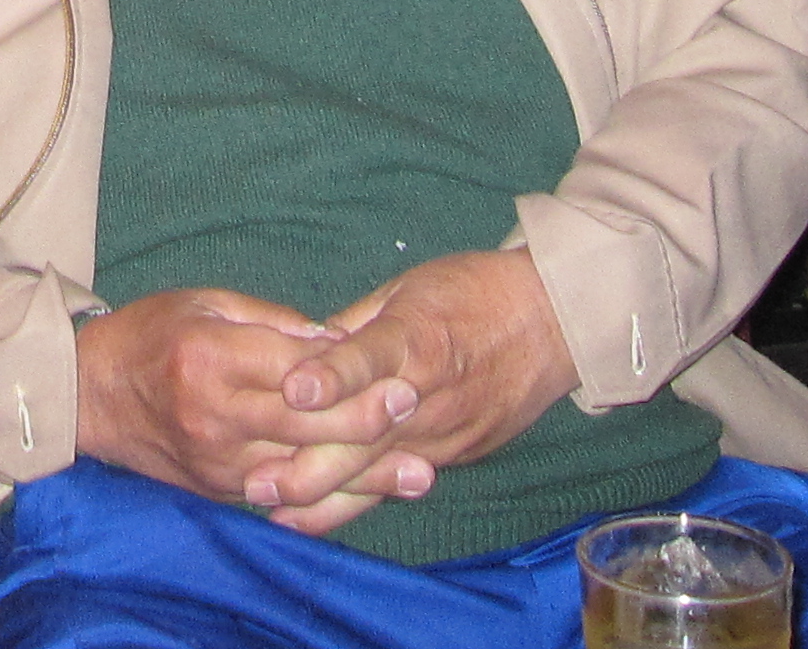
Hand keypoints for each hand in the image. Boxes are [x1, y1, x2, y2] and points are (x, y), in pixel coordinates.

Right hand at [71, 288, 427, 538]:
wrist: (90, 396)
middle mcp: (214, 415)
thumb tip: (333, 339)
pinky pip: (282, 492)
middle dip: (367, 420)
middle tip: (415, 408)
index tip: (398, 369)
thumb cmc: (150, 334)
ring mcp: (217, 460)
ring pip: (303, 470)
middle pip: (306, 424)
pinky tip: (370, 491)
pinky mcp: (218, 489)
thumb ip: (270, 320)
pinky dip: (328, 493)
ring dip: (364, 473)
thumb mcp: (205, 303)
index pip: (292, 369)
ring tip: (420, 472)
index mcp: (211, 358)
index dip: (348, 373)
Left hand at [246, 250, 578, 518]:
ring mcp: (443, 433)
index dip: (332, 375)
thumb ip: (354, 329)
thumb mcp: (405, 290)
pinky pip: (400, 480)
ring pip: (379, 472)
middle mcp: (428, 393)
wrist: (550, 321)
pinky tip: (319, 516)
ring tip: (276, 513)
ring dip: (326, 496)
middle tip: (257, 483)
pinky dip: (359, 498)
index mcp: (416, 338)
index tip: (292, 391)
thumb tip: (301, 354)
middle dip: (311, 464)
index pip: (370, 359)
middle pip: (367, 435)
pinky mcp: (456, 456)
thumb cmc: (470, 292)